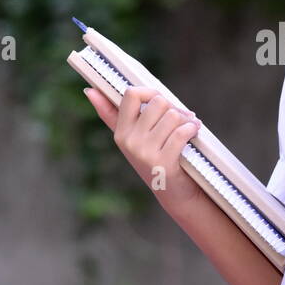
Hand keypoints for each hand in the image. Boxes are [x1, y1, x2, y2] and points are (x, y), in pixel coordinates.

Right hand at [85, 85, 203, 209]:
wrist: (174, 193)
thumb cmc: (154, 159)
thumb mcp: (132, 138)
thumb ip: (112, 114)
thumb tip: (90, 91)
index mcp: (121, 132)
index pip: (131, 94)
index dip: (150, 93)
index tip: (160, 102)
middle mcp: (129, 142)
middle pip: (158, 102)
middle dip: (173, 108)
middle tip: (180, 117)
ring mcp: (145, 153)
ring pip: (172, 116)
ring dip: (186, 120)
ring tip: (189, 126)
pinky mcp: (163, 163)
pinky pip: (181, 132)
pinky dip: (192, 129)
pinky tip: (193, 131)